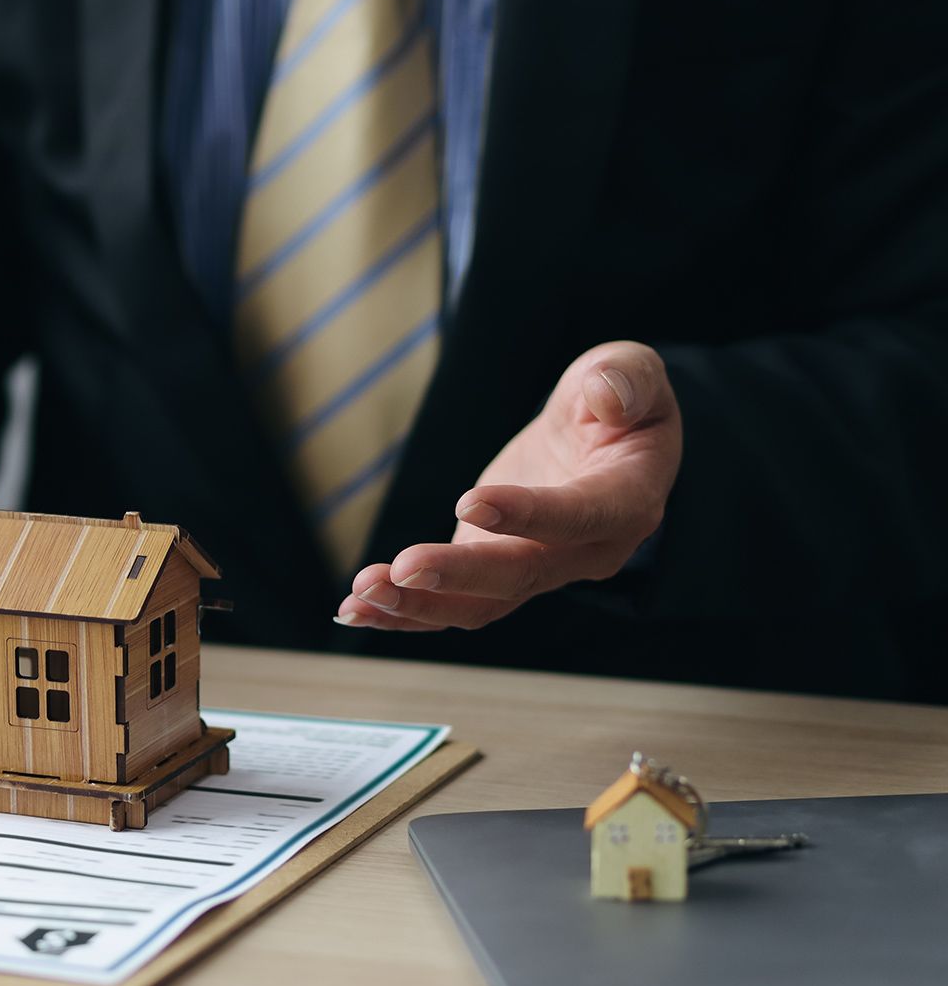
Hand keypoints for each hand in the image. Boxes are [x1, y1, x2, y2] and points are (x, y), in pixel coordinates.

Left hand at [337, 341, 681, 630]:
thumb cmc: (618, 401)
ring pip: (481, 605)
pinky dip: (404, 613)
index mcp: (627, 502)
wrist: (600, 442)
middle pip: (521, 575)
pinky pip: (452, 607)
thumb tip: (609, 395)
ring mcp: (540, 572)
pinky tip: (354, 610)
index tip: (467, 502)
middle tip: (401, 568)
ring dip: (419, 604)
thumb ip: (625, 379)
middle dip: (457, 574)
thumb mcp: (631, 372)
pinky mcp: (496, 576)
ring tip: (362, 591)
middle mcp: (588, 552)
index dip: (528, 514)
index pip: (580, 516)